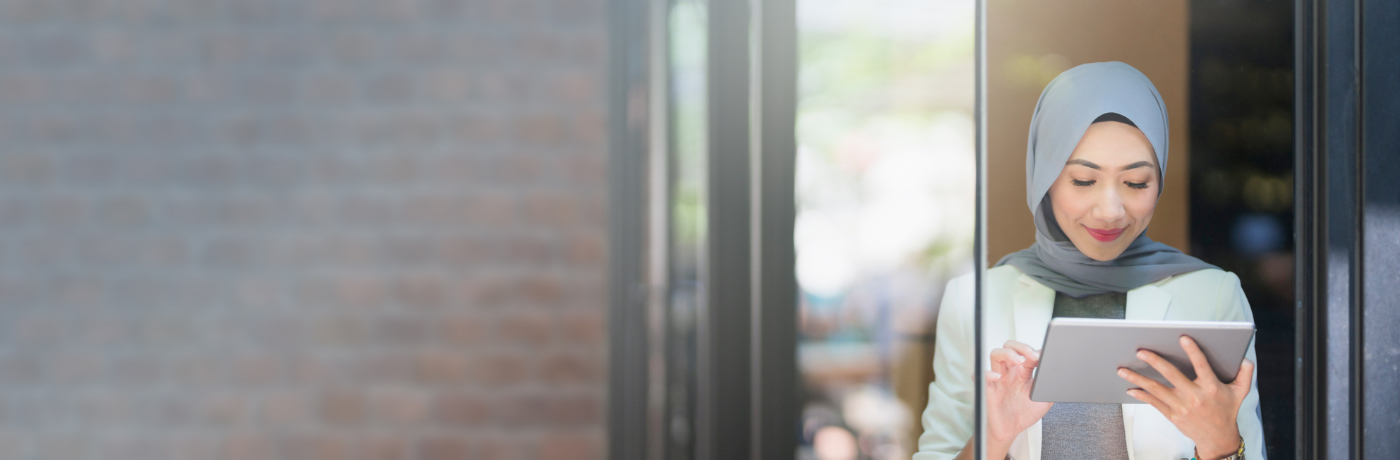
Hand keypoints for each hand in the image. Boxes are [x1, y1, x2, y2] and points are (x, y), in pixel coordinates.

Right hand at [985, 340, 1053, 451]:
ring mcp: (998, 379)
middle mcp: (1009, 372)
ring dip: (1008, 353)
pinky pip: (981, 376)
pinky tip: (997, 376)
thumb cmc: (1024, 414)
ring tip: (1019, 360)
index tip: (1043, 357)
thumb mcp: (1044, 399)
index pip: (1026, 352)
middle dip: (1021, 347)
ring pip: (996, 354)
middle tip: (1032, 356)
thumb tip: (1060, 373)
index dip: (1034, 351)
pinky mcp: (988, 389)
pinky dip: (987, 373)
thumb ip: (1051, 385)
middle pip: (1009, 346)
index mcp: (1022, 372)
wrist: (1011, 431)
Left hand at [1118, 335, 1252, 458]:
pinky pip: (1154, 403)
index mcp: (1212, 388)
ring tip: (1122, 369)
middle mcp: (1195, 397)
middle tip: (1141, 350)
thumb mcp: (1241, 392)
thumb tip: (1246, 358)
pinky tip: (1130, 388)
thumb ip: (1245, 374)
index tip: (1183, 338)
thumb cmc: (1227, 411)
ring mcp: (1182, 407)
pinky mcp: (1172, 415)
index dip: (1193, 351)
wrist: (1218, 438)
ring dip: (1138, 378)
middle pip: (1172, 375)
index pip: (1202, 366)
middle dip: (1155, 362)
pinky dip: (1141, 395)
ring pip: (1157, 389)